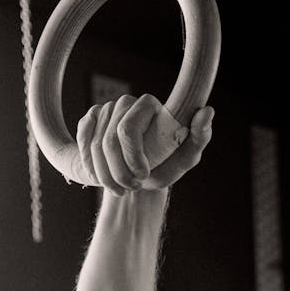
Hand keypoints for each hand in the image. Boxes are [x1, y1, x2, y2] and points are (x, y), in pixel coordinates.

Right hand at [76, 93, 213, 194]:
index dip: (132, 157)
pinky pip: (82, 143)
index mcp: (149, 105)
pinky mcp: (89, 119)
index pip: (127, 130)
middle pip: (108, 142)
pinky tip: (102, 176)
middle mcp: (125, 102)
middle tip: (132, 187)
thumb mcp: (185, 158)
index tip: (143, 176)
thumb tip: (207, 112)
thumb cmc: (167, 164)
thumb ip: (199, 137)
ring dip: (105, 175)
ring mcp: (105, 109)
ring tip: (121, 187)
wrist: (141, 176)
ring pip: (94, 147)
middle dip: (119, 172)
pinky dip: (91, 166)